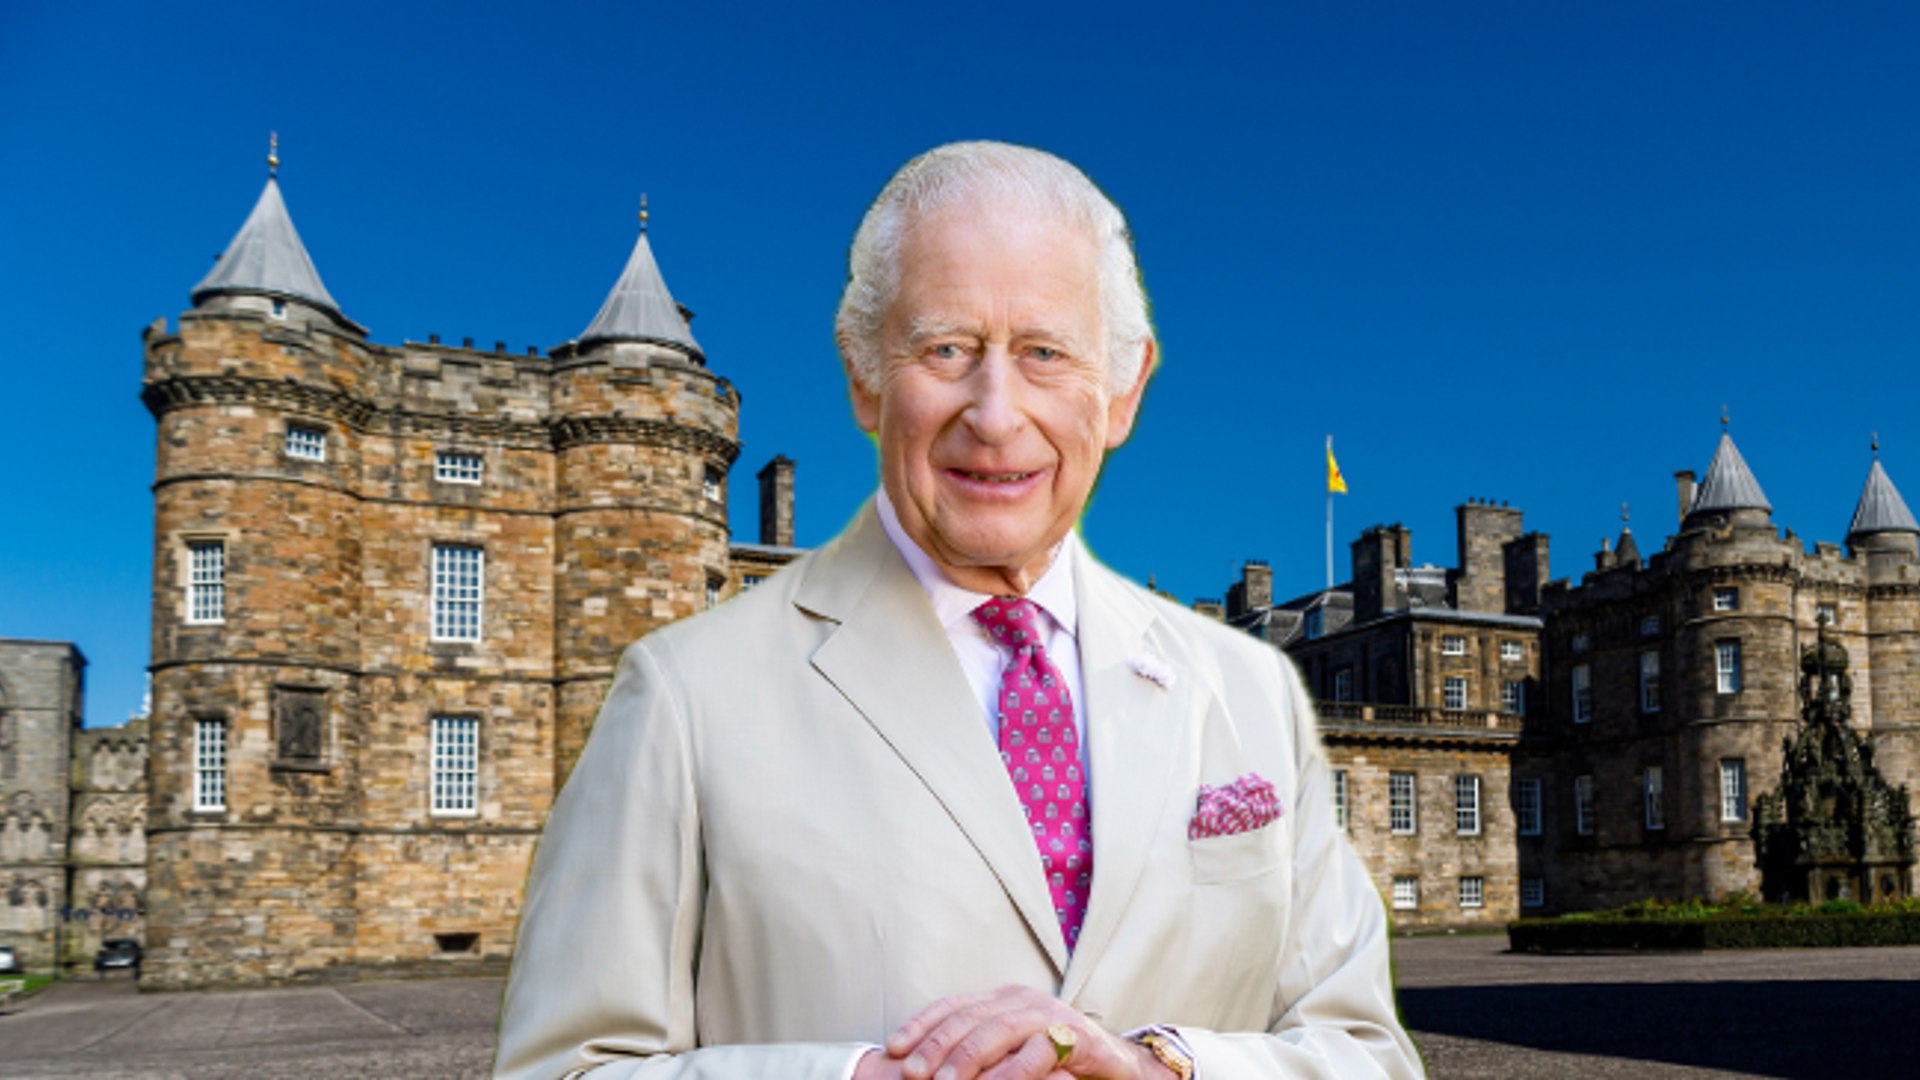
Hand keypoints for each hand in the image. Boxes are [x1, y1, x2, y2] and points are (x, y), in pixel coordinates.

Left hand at [878, 984, 1171, 1079]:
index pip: (953, 1005)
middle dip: (936, 1045)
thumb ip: (978, 1057)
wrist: (1117, 1067)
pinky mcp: (1075, 1036)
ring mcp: (1049, 1014)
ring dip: (969, 1058)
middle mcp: (1022, 1000)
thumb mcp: (1009, 1055)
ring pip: (1000, 1029)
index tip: (891, 1048)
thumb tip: (928, 1072)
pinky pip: (1038, 1052)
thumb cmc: (1055, 1064)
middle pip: (970, 1016)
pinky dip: (1012, 1071)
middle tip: (911, 1072)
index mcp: (1001, 1000)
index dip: (920, 1024)